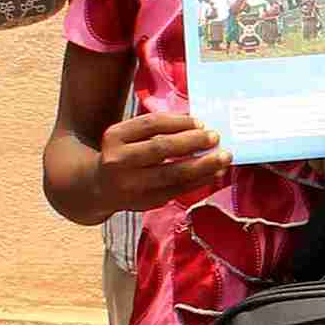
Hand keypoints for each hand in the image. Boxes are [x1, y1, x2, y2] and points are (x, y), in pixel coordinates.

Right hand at [91, 110, 226, 212]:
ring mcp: (131, 185)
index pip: (150, 124)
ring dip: (203, 165)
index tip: (201, 122)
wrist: (100, 187)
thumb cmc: (125, 154)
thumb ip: (156, 128)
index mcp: (115, 137)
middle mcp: (118, 161)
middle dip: (192, 142)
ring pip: (172, 174)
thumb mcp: (129, 136)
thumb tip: (198, 125)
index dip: (178, 122)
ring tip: (224, 158)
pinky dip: (199, 181)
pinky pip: (177, 190)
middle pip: (161, 148)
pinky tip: (214, 174)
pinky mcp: (145, 202)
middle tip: (216, 137)